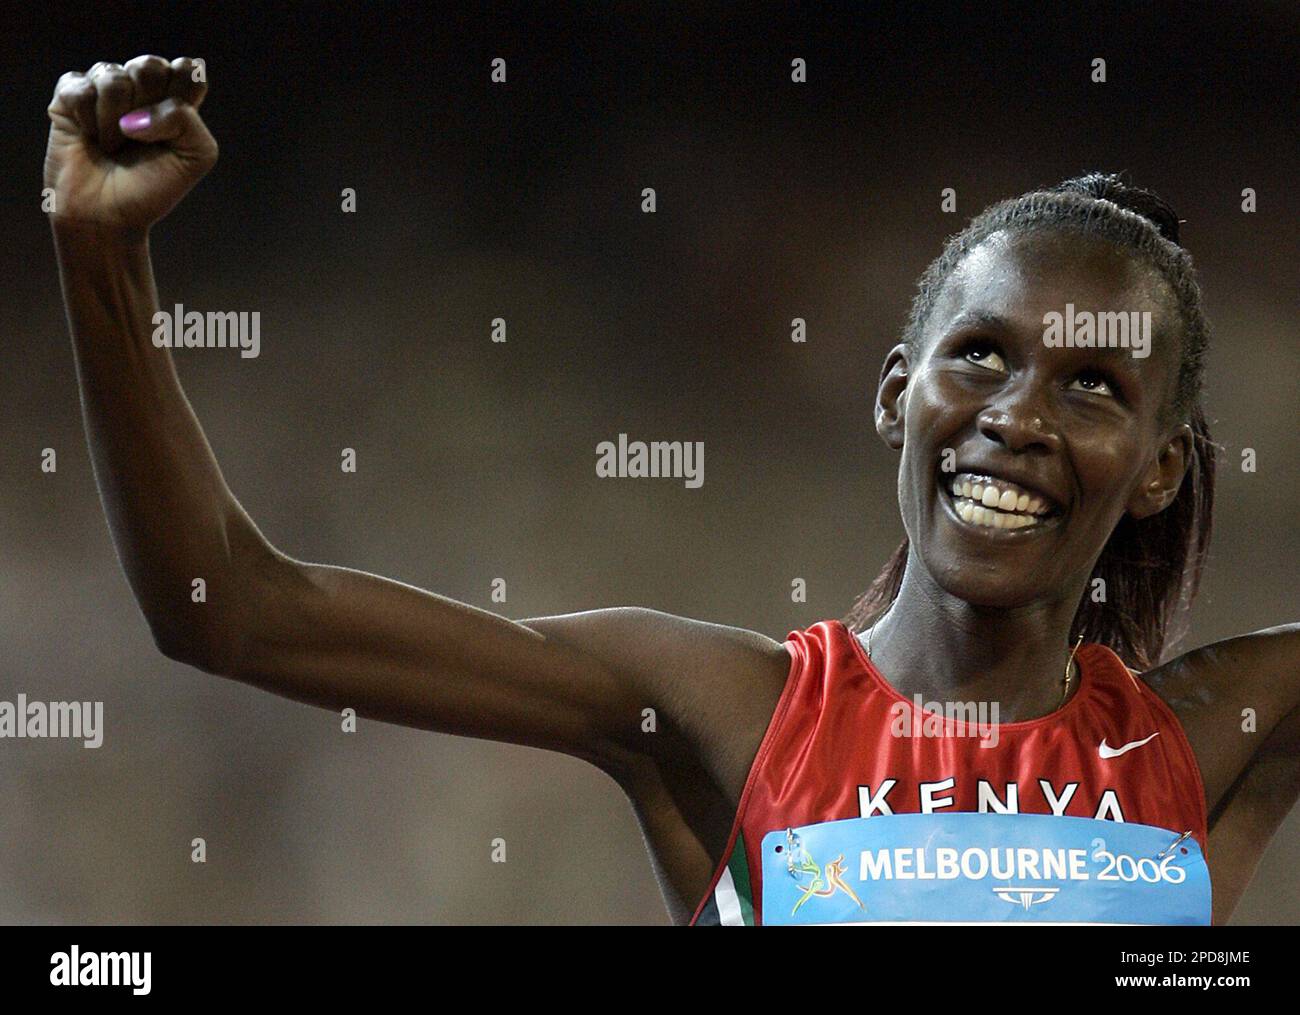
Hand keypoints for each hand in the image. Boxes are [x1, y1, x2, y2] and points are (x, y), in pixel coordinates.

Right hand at [45, 56, 217, 231]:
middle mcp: (141, 88)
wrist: (108, 215)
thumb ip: (186, 120)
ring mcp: (104, 89)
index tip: (176, 129)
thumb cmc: (153, 188)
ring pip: (114, 78)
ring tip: (113, 146)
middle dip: (149, 107)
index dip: (182, 94)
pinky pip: (80, 88)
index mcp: (176, 99)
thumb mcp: (196, 156)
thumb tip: (135, 114)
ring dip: (115, 123)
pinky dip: (88, 121)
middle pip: (150, 66)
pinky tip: (89, 138)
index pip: (187, 69)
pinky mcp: (71, 95)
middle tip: (141, 139)